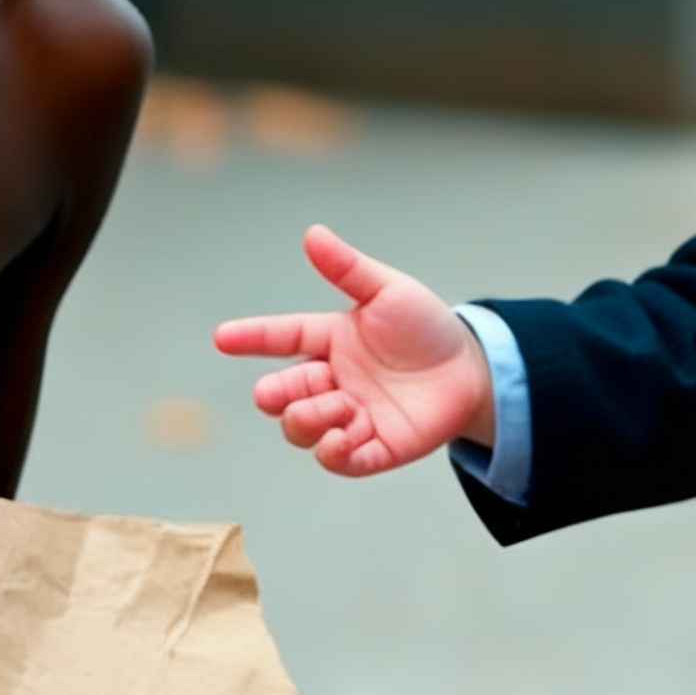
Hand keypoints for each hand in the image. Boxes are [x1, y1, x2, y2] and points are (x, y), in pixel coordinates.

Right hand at [214, 225, 493, 474]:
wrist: (473, 370)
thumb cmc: (428, 327)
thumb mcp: (389, 291)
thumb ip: (349, 269)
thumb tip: (312, 234)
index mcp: (331, 339)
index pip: (282, 337)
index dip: (253, 337)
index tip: (223, 337)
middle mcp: (332, 380)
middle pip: (282, 392)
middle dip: (276, 393)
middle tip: (285, 389)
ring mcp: (349, 416)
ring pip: (301, 428)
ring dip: (308, 419)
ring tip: (341, 406)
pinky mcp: (373, 448)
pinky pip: (339, 460)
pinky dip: (335, 451)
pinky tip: (348, 434)